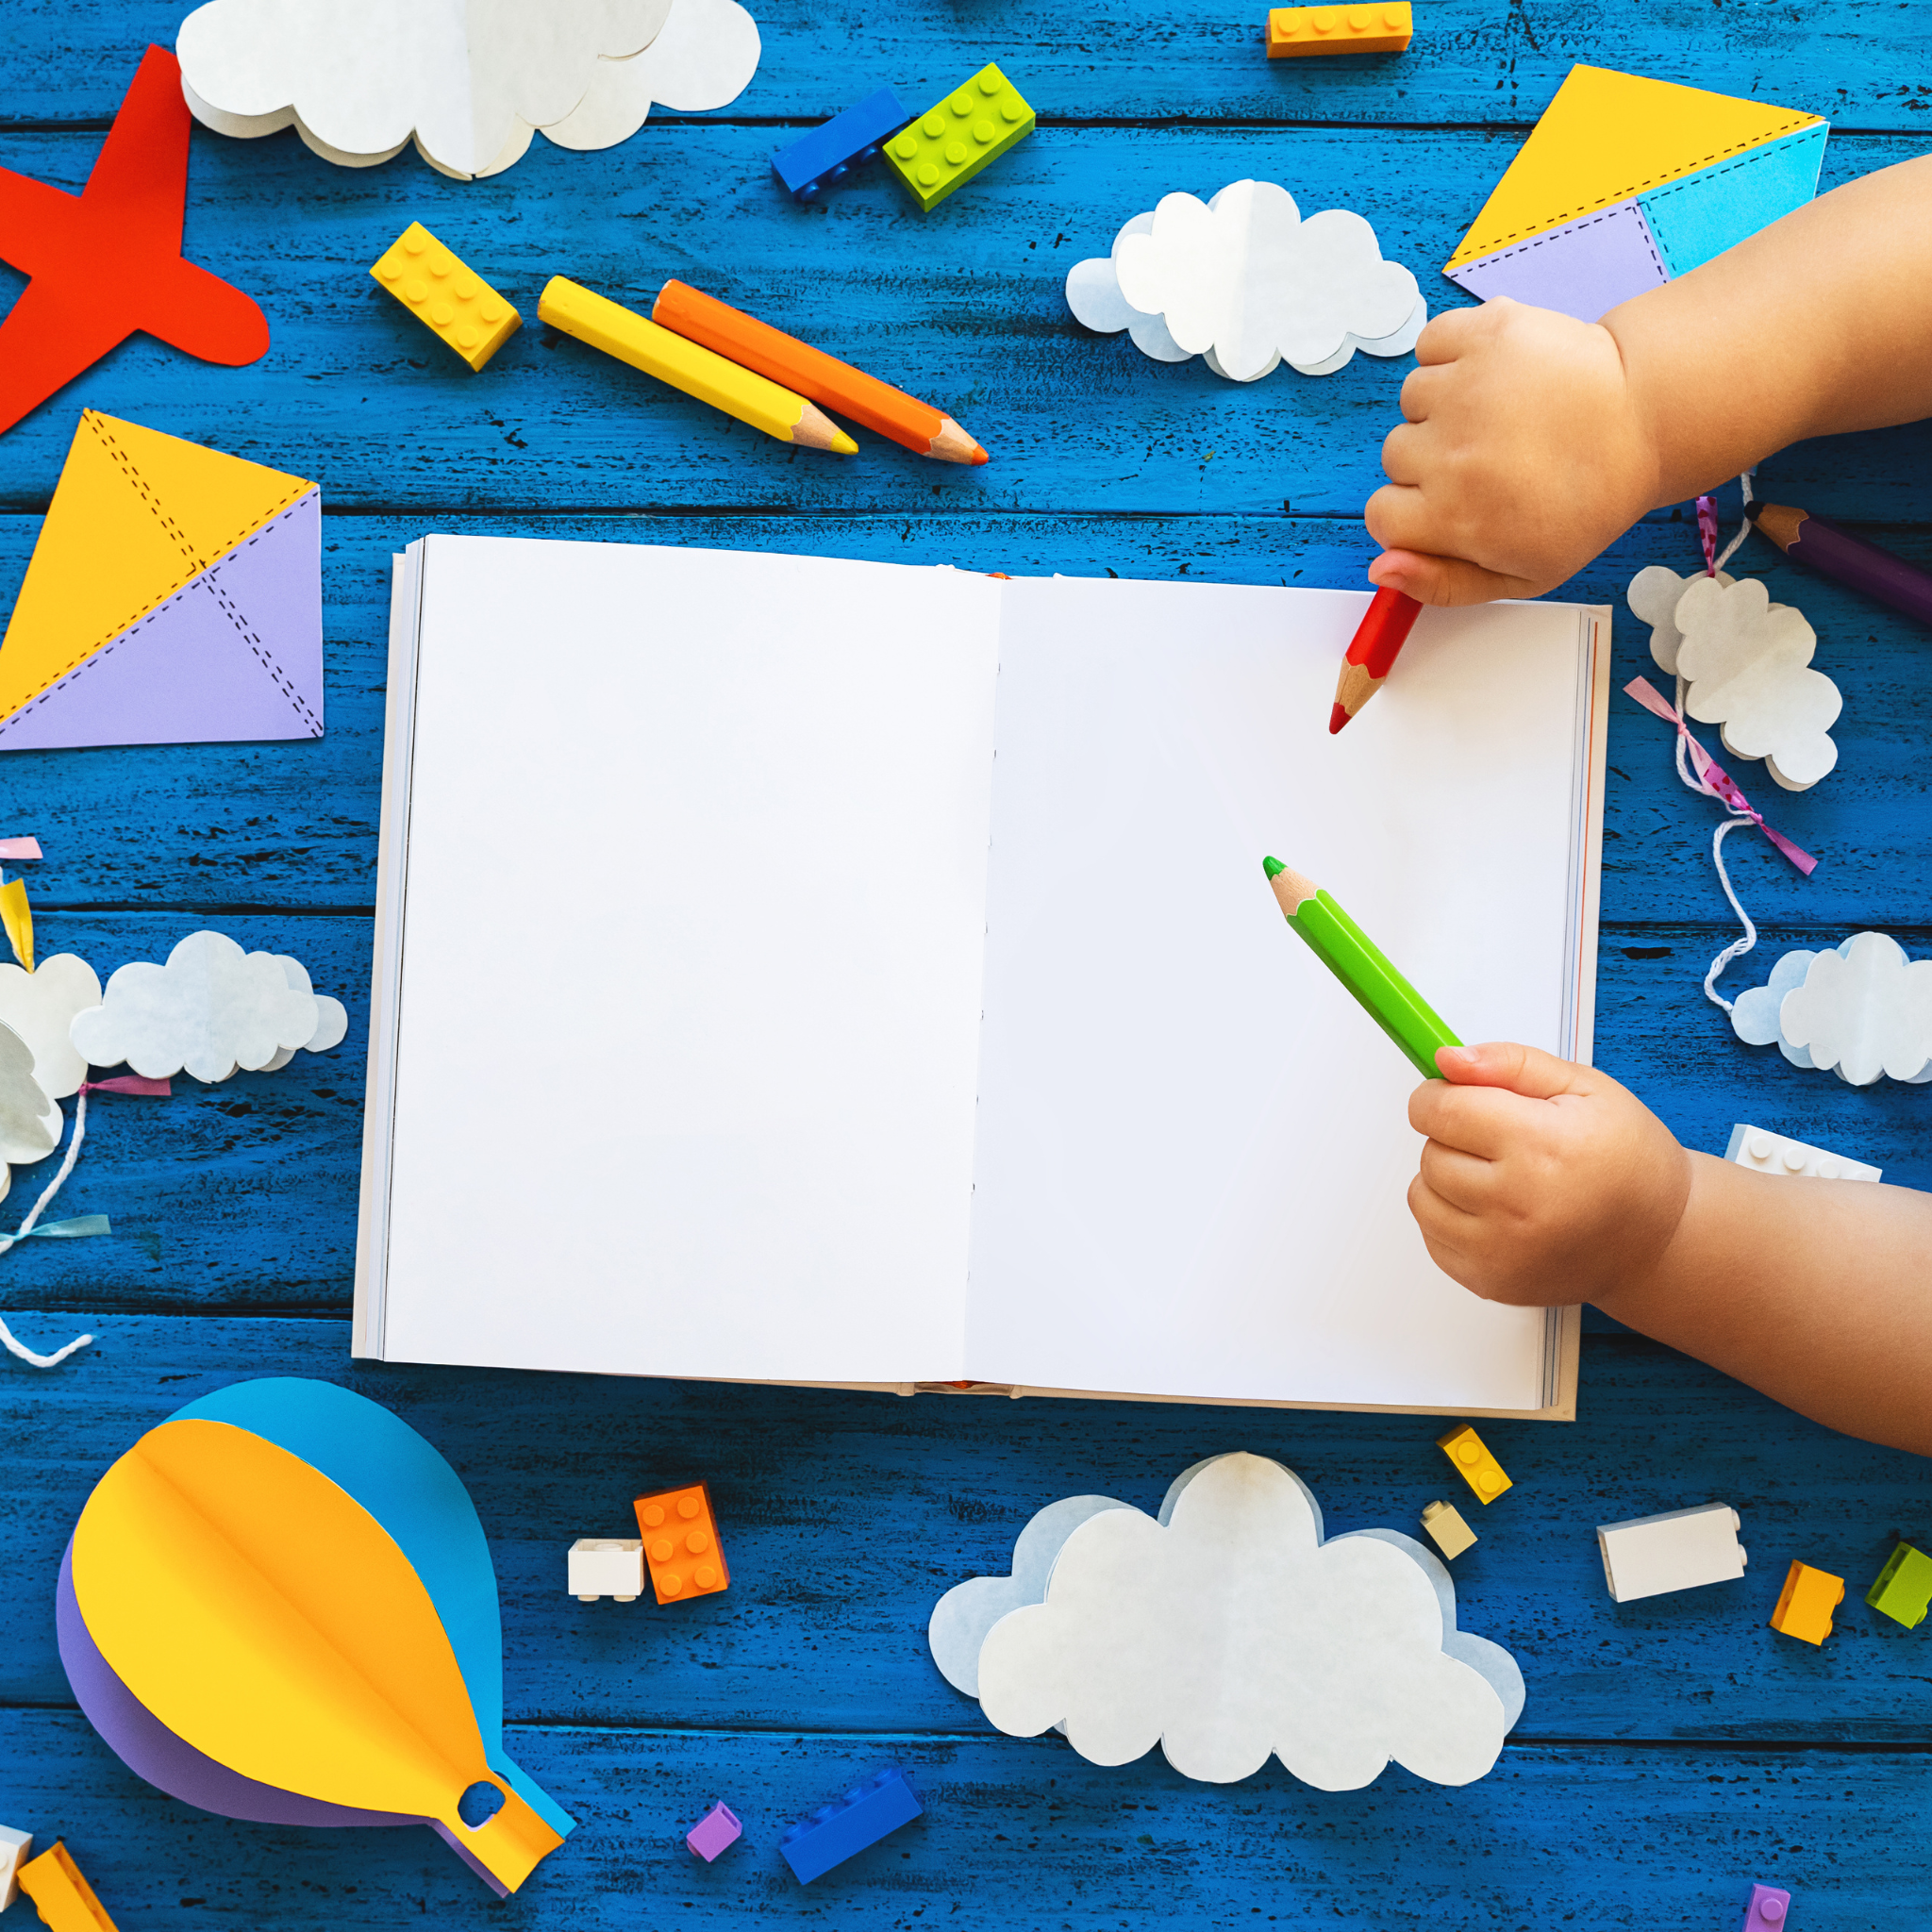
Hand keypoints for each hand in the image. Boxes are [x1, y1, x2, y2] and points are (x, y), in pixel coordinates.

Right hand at [1364, 300, 1661, 605]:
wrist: (1643, 421)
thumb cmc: (1587, 500)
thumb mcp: (1523, 575)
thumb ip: (1443, 584)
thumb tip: (1381, 570)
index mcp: (1454, 514)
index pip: (1383, 516)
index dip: (1414, 514)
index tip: (1449, 504)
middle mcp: (1450, 451)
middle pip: (1396, 457)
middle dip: (1432, 461)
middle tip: (1490, 459)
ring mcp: (1466, 386)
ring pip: (1412, 400)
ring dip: (1443, 407)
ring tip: (1497, 415)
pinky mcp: (1486, 334)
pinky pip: (1431, 343)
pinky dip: (1450, 353)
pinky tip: (1488, 375)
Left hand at [1407, 1041, 1691, 1307]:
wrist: (1658, 1240)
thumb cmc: (1628, 1160)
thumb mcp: (1585, 1087)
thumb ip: (1510, 1063)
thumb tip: (1448, 1059)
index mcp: (1544, 1145)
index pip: (1442, 1110)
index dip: (1438, 1093)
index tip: (1453, 1093)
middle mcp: (1519, 1203)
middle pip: (1431, 1152)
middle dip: (1452, 1136)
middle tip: (1500, 1140)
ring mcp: (1502, 1250)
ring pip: (1421, 1195)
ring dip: (1446, 1177)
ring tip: (1499, 1175)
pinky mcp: (1490, 1281)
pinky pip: (1431, 1235)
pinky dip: (1451, 1217)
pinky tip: (1496, 1210)